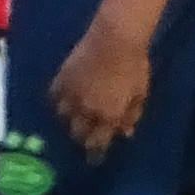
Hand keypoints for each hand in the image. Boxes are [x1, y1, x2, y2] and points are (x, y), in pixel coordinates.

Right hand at [52, 16, 153, 155]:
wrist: (115, 36)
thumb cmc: (134, 64)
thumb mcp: (140, 93)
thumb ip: (131, 115)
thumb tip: (125, 133)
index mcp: (107, 116)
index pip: (97, 143)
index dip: (95, 152)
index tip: (95, 158)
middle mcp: (86, 110)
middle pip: (78, 133)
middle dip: (82, 138)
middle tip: (85, 137)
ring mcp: (71, 94)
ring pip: (63, 117)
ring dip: (69, 121)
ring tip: (74, 120)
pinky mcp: (61, 78)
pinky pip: (54, 97)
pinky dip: (58, 102)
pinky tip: (63, 101)